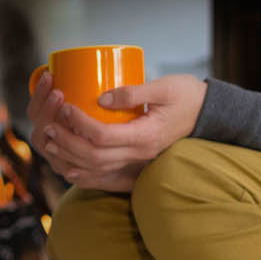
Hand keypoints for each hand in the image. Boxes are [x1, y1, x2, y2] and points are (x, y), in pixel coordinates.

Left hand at [29, 70, 208, 193]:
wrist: (210, 115)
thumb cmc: (189, 96)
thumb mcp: (165, 86)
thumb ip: (134, 91)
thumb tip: (101, 97)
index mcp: (146, 135)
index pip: (102, 136)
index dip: (78, 123)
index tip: (66, 106)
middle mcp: (141, 153)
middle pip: (94, 157)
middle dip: (66, 142)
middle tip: (49, 125)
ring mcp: (140, 159)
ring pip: (97, 167)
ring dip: (70, 156)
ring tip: (51, 140)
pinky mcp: (138, 158)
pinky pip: (106, 173)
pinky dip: (84, 172)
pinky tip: (69, 164)